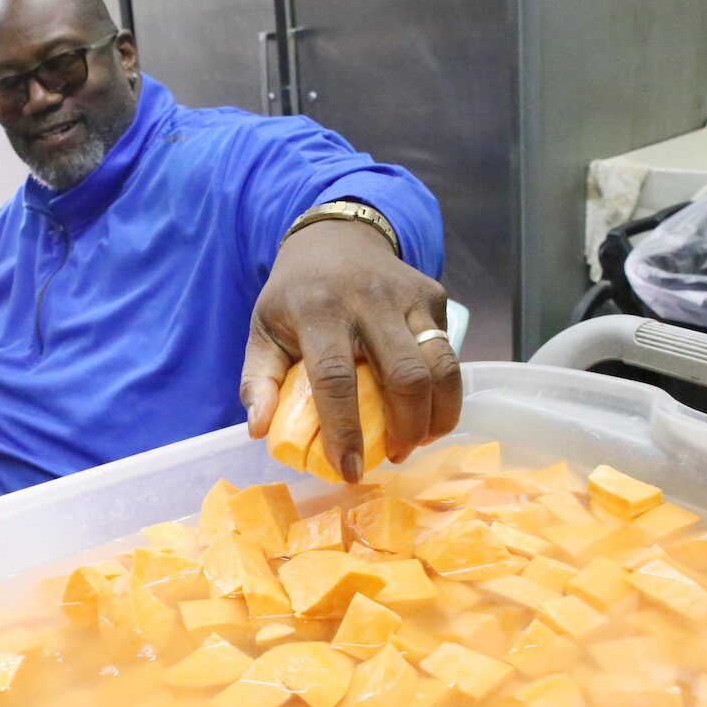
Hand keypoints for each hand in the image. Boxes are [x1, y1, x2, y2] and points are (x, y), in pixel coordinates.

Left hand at [240, 219, 461, 481]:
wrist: (334, 237)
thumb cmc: (295, 296)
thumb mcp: (262, 330)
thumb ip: (258, 381)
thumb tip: (260, 431)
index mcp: (318, 309)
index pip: (335, 378)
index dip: (345, 430)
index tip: (350, 470)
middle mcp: (368, 299)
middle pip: (404, 376)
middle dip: (405, 428)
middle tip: (394, 456)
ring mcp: (408, 295)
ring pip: (441, 366)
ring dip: (435, 416)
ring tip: (416, 441)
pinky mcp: (434, 296)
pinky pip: (449, 353)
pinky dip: (444, 391)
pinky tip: (426, 411)